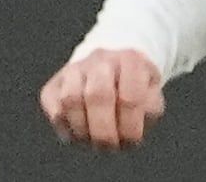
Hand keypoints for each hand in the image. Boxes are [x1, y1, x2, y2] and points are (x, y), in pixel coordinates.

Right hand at [42, 47, 165, 149]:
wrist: (112, 66)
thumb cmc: (135, 89)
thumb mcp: (153, 96)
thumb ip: (147, 112)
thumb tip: (128, 130)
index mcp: (130, 61)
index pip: (129, 98)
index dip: (130, 127)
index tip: (132, 141)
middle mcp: (100, 59)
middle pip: (97, 96)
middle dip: (104, 131)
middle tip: (109, 146)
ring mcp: (73, 69)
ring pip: (70, 99)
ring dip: (82, 129)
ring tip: (93, 140)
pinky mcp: (54, 82)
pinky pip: (53, 106)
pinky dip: (64, 126)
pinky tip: (78, 133)